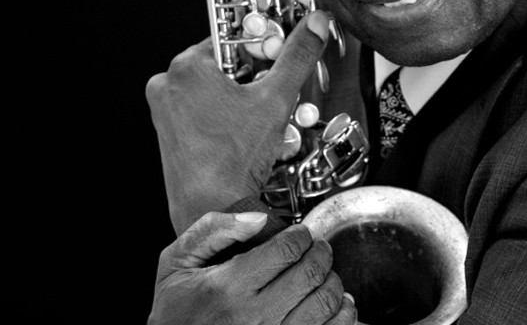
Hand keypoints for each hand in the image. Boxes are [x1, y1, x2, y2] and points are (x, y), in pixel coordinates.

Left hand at [147, 11, 330, 233]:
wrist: (213, 208)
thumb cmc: (232, 159)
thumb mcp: (276, 98)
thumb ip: (298, 56)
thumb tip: (314, 26)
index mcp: (186, 66)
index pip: (233, 36)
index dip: (264, 46)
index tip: (278, 55)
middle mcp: (168, 84)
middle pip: (227, 63)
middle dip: (258, 76)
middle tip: (276, 92)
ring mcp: (166, 110)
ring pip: (218, 88)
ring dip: (247, 98)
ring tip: (266, 118)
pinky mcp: (170, 131)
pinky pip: (205, 110)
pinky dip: (230, 115)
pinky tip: (249, 132)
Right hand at [148, 211, 356, 324]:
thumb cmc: (176, 309)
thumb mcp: (176, 262)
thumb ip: (213, 230)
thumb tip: (258, 218)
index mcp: (229, 287)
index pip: (287, 249)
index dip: (301, 234)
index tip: (300, 233)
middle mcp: (254, 316)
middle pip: (312, 272)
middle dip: (321, 251)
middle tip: (317, 247)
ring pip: (326, 303)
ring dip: (332, 280)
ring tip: (322, 272)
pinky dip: (342, 313)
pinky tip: (333, 303)